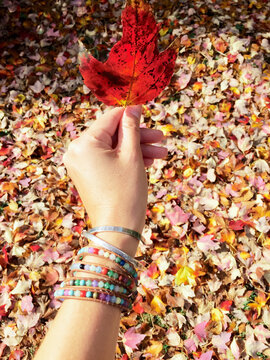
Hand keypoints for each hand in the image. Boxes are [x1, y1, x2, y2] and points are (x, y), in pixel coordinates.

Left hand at [62, 105, 167, 233]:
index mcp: (84, 143)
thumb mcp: (132, 155)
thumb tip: (133, 107)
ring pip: (112, 149)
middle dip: (137, 137)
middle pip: (111, 135)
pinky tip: (146, 162)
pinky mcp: (86, 175)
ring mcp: (80, 164)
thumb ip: (131, 128)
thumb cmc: (126, 192)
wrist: (117, 229)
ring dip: (135, 150)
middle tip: (160, 138)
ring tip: (161, 154)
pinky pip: (107, 160)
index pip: (110, 119)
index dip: (130, 115)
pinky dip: (124, 160)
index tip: (147, 112)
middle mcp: (76, 152)